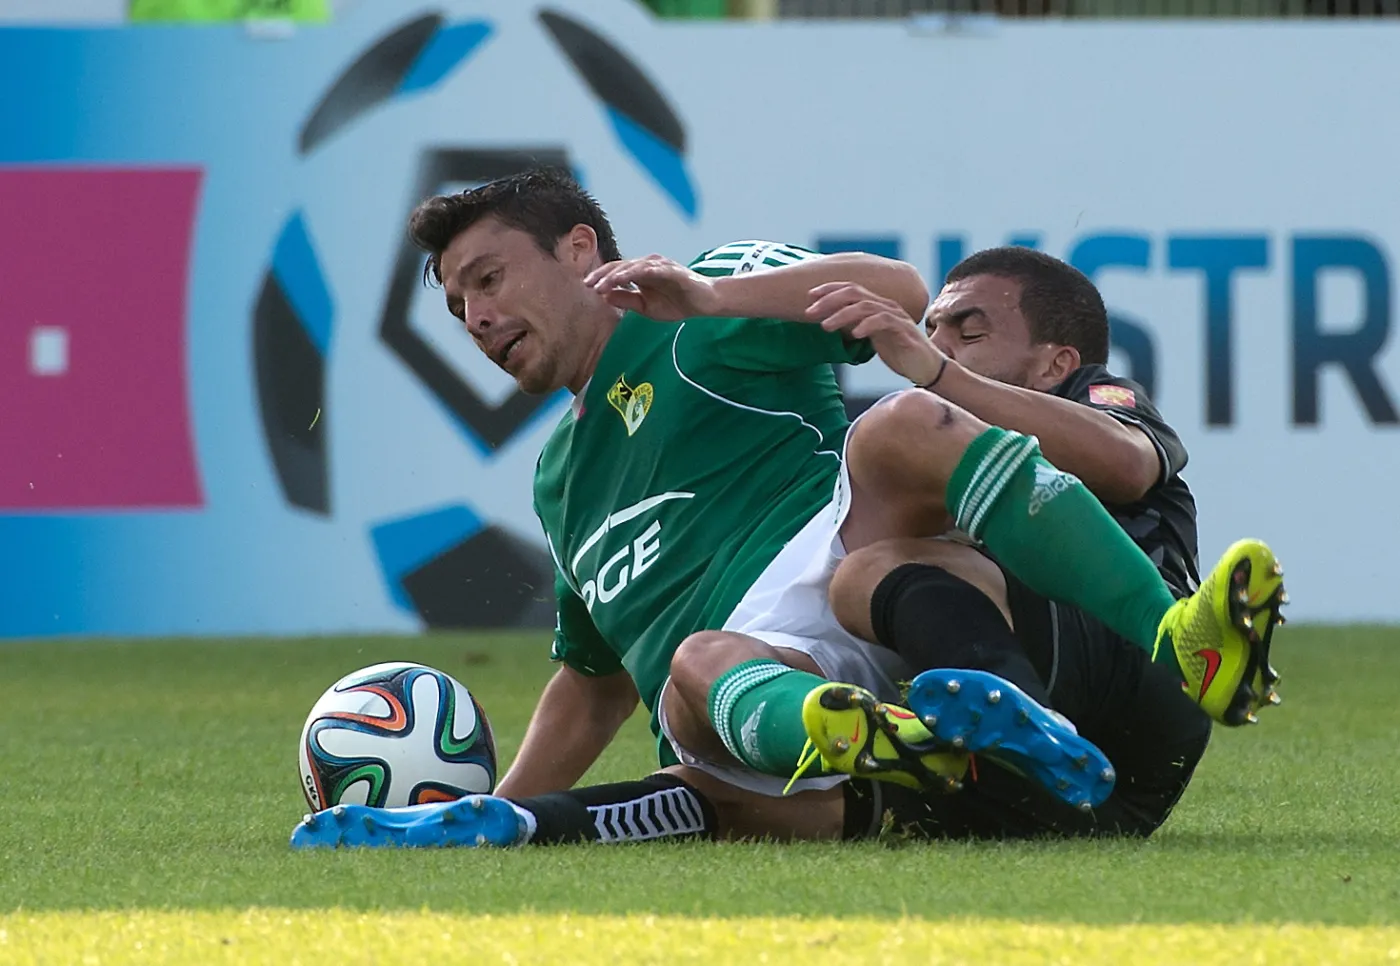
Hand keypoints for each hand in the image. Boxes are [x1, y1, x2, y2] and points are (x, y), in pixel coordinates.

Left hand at [585, 255, 721, 320]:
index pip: (616, 272)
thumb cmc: (677, 302)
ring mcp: (660, 266)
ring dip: (616, 275)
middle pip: (620, 266)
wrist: (704, 303)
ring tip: (602, 284)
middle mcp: (648, 265)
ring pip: (633, 267)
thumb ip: (627, 300)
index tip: (586, 286)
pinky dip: (638, 273)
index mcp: (640, 273)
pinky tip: (626, 278)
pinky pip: (652, 270)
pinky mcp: (672, 270)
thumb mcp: (646, 306)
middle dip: (603, 275)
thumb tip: (605, 297)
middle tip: (588, 284)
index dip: (601, 278)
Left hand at [806, 282, 947, 385]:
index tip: (809, 296)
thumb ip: (855, 326)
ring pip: (865, 306)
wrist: (927, 368)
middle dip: (829, 301)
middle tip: (810, 312)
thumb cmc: (899, 352)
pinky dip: (867, 325)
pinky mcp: (904, 330)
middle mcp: (886, 306)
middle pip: (854, 293)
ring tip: (825, 326)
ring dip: (842, 315)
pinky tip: (854, 334)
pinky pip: (884, 321)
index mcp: (877, 305)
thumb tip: (830, 323)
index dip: (829, 289)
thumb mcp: (872, 337)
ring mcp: (896, 316)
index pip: (851, 289)